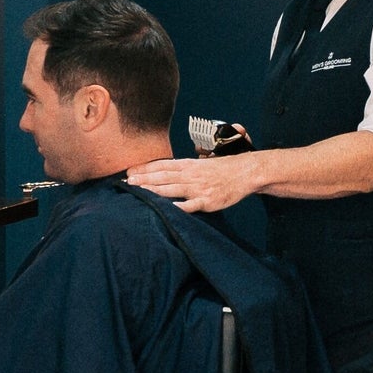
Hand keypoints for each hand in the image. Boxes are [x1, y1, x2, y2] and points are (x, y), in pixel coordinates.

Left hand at [127, 152, 257, 213]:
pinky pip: (190, 205)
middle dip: (143, 179)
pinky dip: (178, 207)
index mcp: (189, 165)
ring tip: (137, 191)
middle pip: (162, 176)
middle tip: (126, 182)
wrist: (246, 172)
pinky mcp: (207, 201)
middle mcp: (191, 175)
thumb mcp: (203, 163)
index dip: (145, 168)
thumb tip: (171, 171)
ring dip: (153, 190)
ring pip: (171, 189)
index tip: (129, 171)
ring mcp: (198, 188)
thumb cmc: (225, 169)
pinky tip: (166, 209)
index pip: (162, 165)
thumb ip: (186, 168)